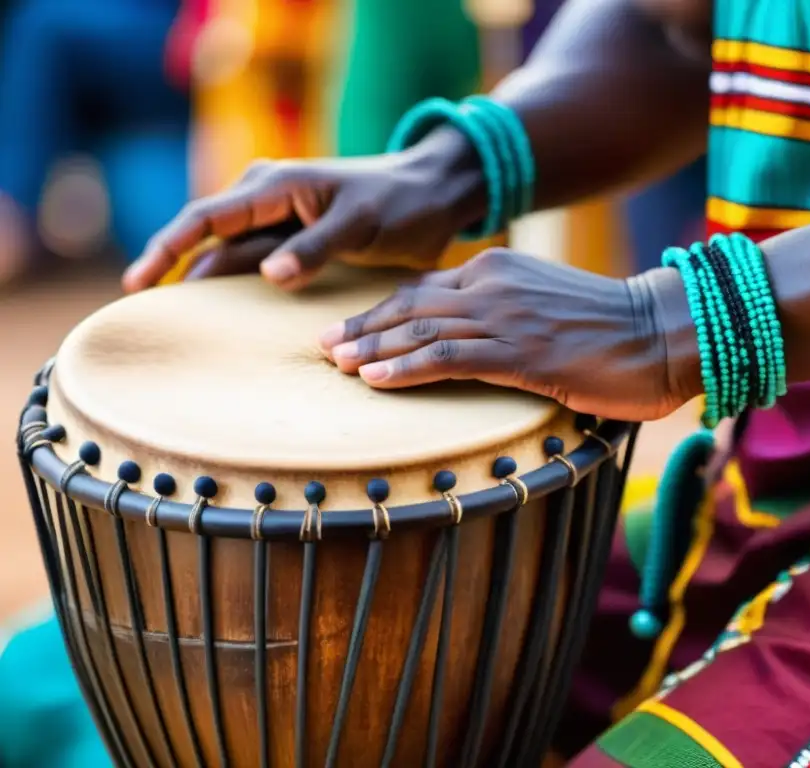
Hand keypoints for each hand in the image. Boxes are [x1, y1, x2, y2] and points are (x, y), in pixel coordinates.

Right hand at [122, 131, 483, 292]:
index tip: (138, 282)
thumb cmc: (400, 202)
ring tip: (177, 331)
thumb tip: (271, 273)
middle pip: (208, 243)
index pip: (206, 218)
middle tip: (147, 323)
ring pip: (229, 260)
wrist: (433, 198)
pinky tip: (226, 323)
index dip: (168, 248)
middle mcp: (266, 203)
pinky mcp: (295, 248)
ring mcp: (279, 226)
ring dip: (207, 289)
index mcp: (275, 187)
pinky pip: (256, 270)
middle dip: (176, 274)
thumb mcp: (362, 222)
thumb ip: (317, 246)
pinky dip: (240, 293)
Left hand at [319, 248, 696, 420]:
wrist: (665, 330)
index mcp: (499, 269)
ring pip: (420, 329)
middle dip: (364, 327)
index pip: (424, 289)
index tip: (351, 329)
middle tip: (325, 347)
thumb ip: (509, 315)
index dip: (382, 310)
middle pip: (411, 305)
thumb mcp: (549, 308)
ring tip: (338, 364)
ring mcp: (505, 317)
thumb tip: (482, 345)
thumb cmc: (614, 328)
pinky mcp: (520, 352)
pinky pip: (448, 357)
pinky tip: (375, 380)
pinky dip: (406, 368)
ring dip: (373, 348)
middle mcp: (493, 285)